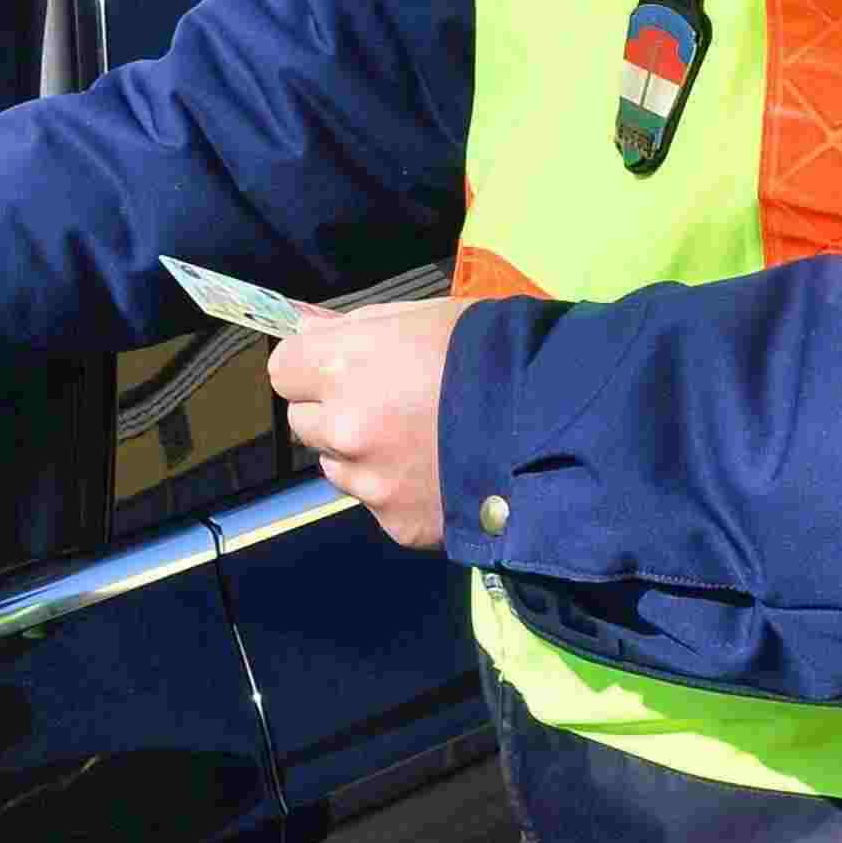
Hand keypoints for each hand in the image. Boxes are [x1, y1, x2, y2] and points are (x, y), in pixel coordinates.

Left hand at [263, 299, 470, 550]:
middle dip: (333, 412)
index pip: (283, 371)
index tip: (340, 368)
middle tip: (387, 405)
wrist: (558, 424)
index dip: (311, 367)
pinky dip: (399, 492)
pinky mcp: (398, 525)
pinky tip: (441, 474)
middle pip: (303, 423)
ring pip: (337, 467)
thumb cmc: (492, 352)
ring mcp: (370, 483)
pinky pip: (379, 504)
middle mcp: (344, 430)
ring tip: (421, 442)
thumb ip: (353, 328)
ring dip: (362, 455)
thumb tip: (301, 324)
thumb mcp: (422, 317)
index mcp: (343, 369)